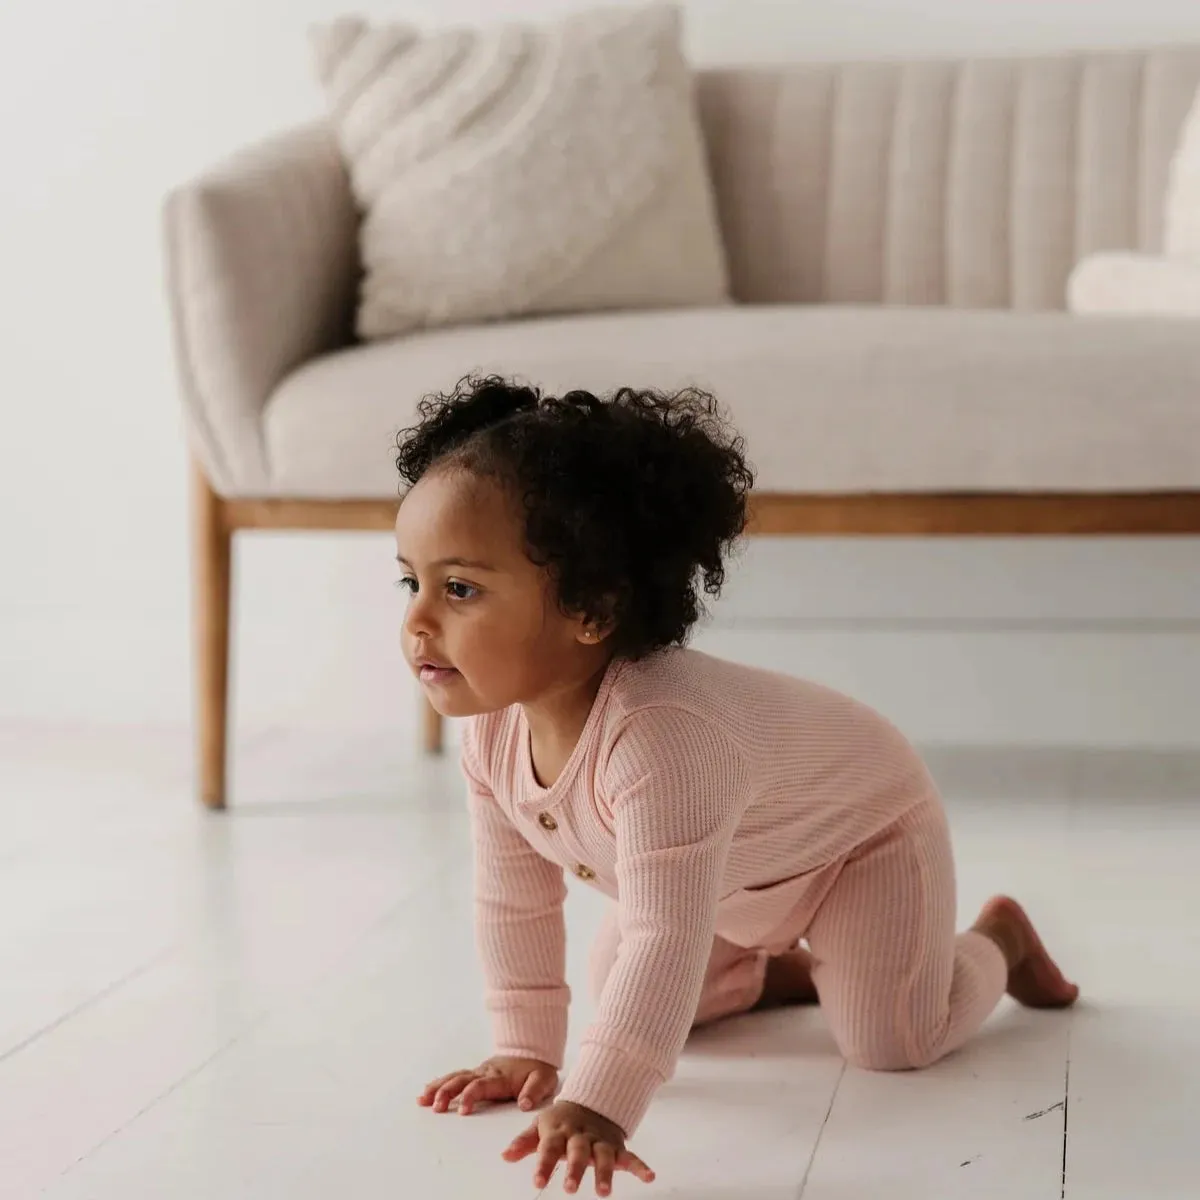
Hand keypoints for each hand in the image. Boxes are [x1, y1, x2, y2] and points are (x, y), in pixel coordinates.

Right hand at [418, 1055, 557, 1115]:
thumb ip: (534, 1091)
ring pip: (454, 1077)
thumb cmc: (536, 1069)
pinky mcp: (475, 1073)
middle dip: (447, 1092)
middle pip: (461, 1080)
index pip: (481, 1086)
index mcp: (500, 1077)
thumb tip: (525, 1104)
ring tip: (423, 1099)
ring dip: (438, 1088)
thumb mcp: (543, 1079)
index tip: (462, 1111)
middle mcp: (485, 1073)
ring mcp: (478, 1072)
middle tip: (436, 1107)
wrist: (533, 1050)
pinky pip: (454, 1076)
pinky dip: (439, 1083)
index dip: (470, 1096)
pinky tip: (427, 1092)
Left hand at [503, 1099, 654, 1196]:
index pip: (549, 1148)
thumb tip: (505, 1155)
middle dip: (575, 1169)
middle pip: (578, 1152)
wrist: (590, 1102)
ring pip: (604, 1156)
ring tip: (604, 1192)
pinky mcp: (617, 1147)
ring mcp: (600, 1142)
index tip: (538, 1181)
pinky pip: (631, 1156)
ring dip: (605, 1173)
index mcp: (559, 1132)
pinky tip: (649, 1177)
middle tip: (570, 1188)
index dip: (543, 1164)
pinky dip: (641, 1166)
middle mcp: (581, 1137)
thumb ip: (524, 1142)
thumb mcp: (540, 1127)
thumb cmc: (561, 1121)